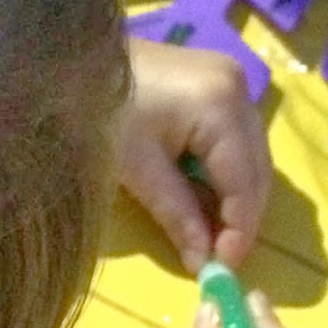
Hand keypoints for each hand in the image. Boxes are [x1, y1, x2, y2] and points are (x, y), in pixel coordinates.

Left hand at [120, 39, 271, 272]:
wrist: (71, 58)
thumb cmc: (100, 111)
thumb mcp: (138, 170)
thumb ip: (178, 216)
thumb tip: (204, 263)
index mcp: (221, 106)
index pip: (246, 182)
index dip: (239, 230)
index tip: (224, 269)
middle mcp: (239, 89)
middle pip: (257, 168)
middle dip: (241, 217)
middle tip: (219, 258)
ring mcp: (231, 81)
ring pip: (251, 154)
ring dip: (235, 196)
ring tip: (211, 234)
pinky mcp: (217, 82)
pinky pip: (236, 137)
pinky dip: (225, 171)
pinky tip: (205, 196)